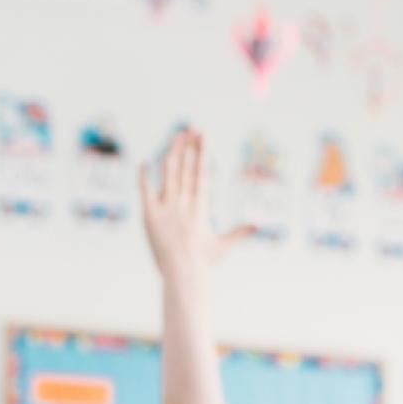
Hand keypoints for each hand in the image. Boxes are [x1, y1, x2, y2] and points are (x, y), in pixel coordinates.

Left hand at [137, 129, 249, 286]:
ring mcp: (167, 209)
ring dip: (172, 152)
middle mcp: (185, 204)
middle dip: (190, 145)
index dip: (202, 152)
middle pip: (187, 167)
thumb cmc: (202, 263)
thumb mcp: (221, 246)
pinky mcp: (151, 216)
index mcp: (201, 207)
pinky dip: (145, 176)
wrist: (182, 276)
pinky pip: (146, 190)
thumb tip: (257, 227)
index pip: (201, 173)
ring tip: (175, 135)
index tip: (203, 135)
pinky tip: (146, 161)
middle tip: (192, 126)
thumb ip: (238, 233)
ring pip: (169, 174)